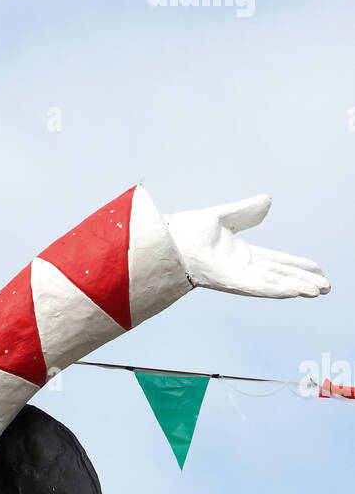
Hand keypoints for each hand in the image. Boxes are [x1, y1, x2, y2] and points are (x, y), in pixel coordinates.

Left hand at [165, 195, 329, 297]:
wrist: (166, 240)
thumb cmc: (186, 231)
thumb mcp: (224, 216)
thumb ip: (246, 211)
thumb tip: (268, 201)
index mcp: (241, 254)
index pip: (277, 261)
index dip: (298, 265)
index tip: (318, 270)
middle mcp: (241, 268)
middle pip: (280, 275)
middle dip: (303, 281)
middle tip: (326, 287)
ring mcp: (235, 276)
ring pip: (272, 283)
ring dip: (295, 287)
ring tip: (317, 291)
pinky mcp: (226, 280)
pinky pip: (254, 286)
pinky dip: (273, 289)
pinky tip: (291, 292)